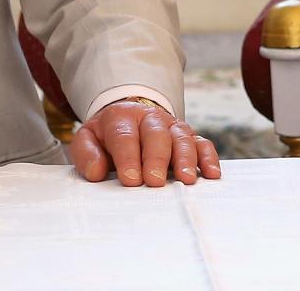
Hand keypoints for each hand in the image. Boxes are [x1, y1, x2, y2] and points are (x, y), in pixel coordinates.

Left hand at [68, 100, 220, 186]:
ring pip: (182, 137)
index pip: (125, 136)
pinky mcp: (189, 137)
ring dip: (186, 158)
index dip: (128, 157)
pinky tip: (212, 174)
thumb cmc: (106, 137)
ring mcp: (172, 127)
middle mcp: (150, 118)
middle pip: (156, 134)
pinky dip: (209, 157)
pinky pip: (202, 143)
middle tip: (155, 182)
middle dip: (157, 158)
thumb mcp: (87, 140)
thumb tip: (96, 172)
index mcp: (122, 117)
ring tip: (186, 180)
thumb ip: (87, 154)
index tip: (130, 179)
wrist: (128, 119)